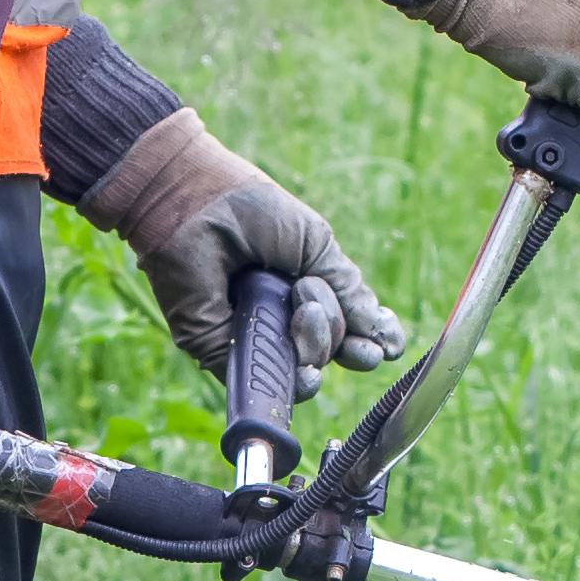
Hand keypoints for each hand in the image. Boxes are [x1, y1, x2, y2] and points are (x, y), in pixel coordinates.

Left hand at [76, 110, 405, 391]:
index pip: (348, 333)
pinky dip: (295, 375)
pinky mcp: (221, 353)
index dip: (369, 341)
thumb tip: (388, 343)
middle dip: (335, 330)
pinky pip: (269, 383)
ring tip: (298, 299)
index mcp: (304, 295)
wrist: (191, 197)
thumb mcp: (313, 244)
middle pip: (333, 353)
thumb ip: (347, 289)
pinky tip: (302, 352)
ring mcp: (253, 340)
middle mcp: (281, 322)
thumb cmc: (250, 210)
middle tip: (311, 297)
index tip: (386, 345)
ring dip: (318, 338)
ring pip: (308, 372)